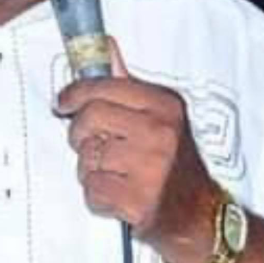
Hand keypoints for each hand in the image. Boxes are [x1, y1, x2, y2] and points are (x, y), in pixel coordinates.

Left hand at [55, 38, 221, 262]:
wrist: (201, 217)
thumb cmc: (174, 162)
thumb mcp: (161, 115)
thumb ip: (128, 83)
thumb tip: (106, 45)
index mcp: (164, 105)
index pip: (103, 87)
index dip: (74, 94)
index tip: (63, 103)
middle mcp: (160, 132)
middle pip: (89, 118)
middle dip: (78, 133)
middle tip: (88, 143)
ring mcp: (151, 168)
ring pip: (87, 156)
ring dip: (89, 169)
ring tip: (113, 174)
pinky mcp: (139, 201)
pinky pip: (92, 189)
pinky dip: (96, 196)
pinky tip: (117, 196)